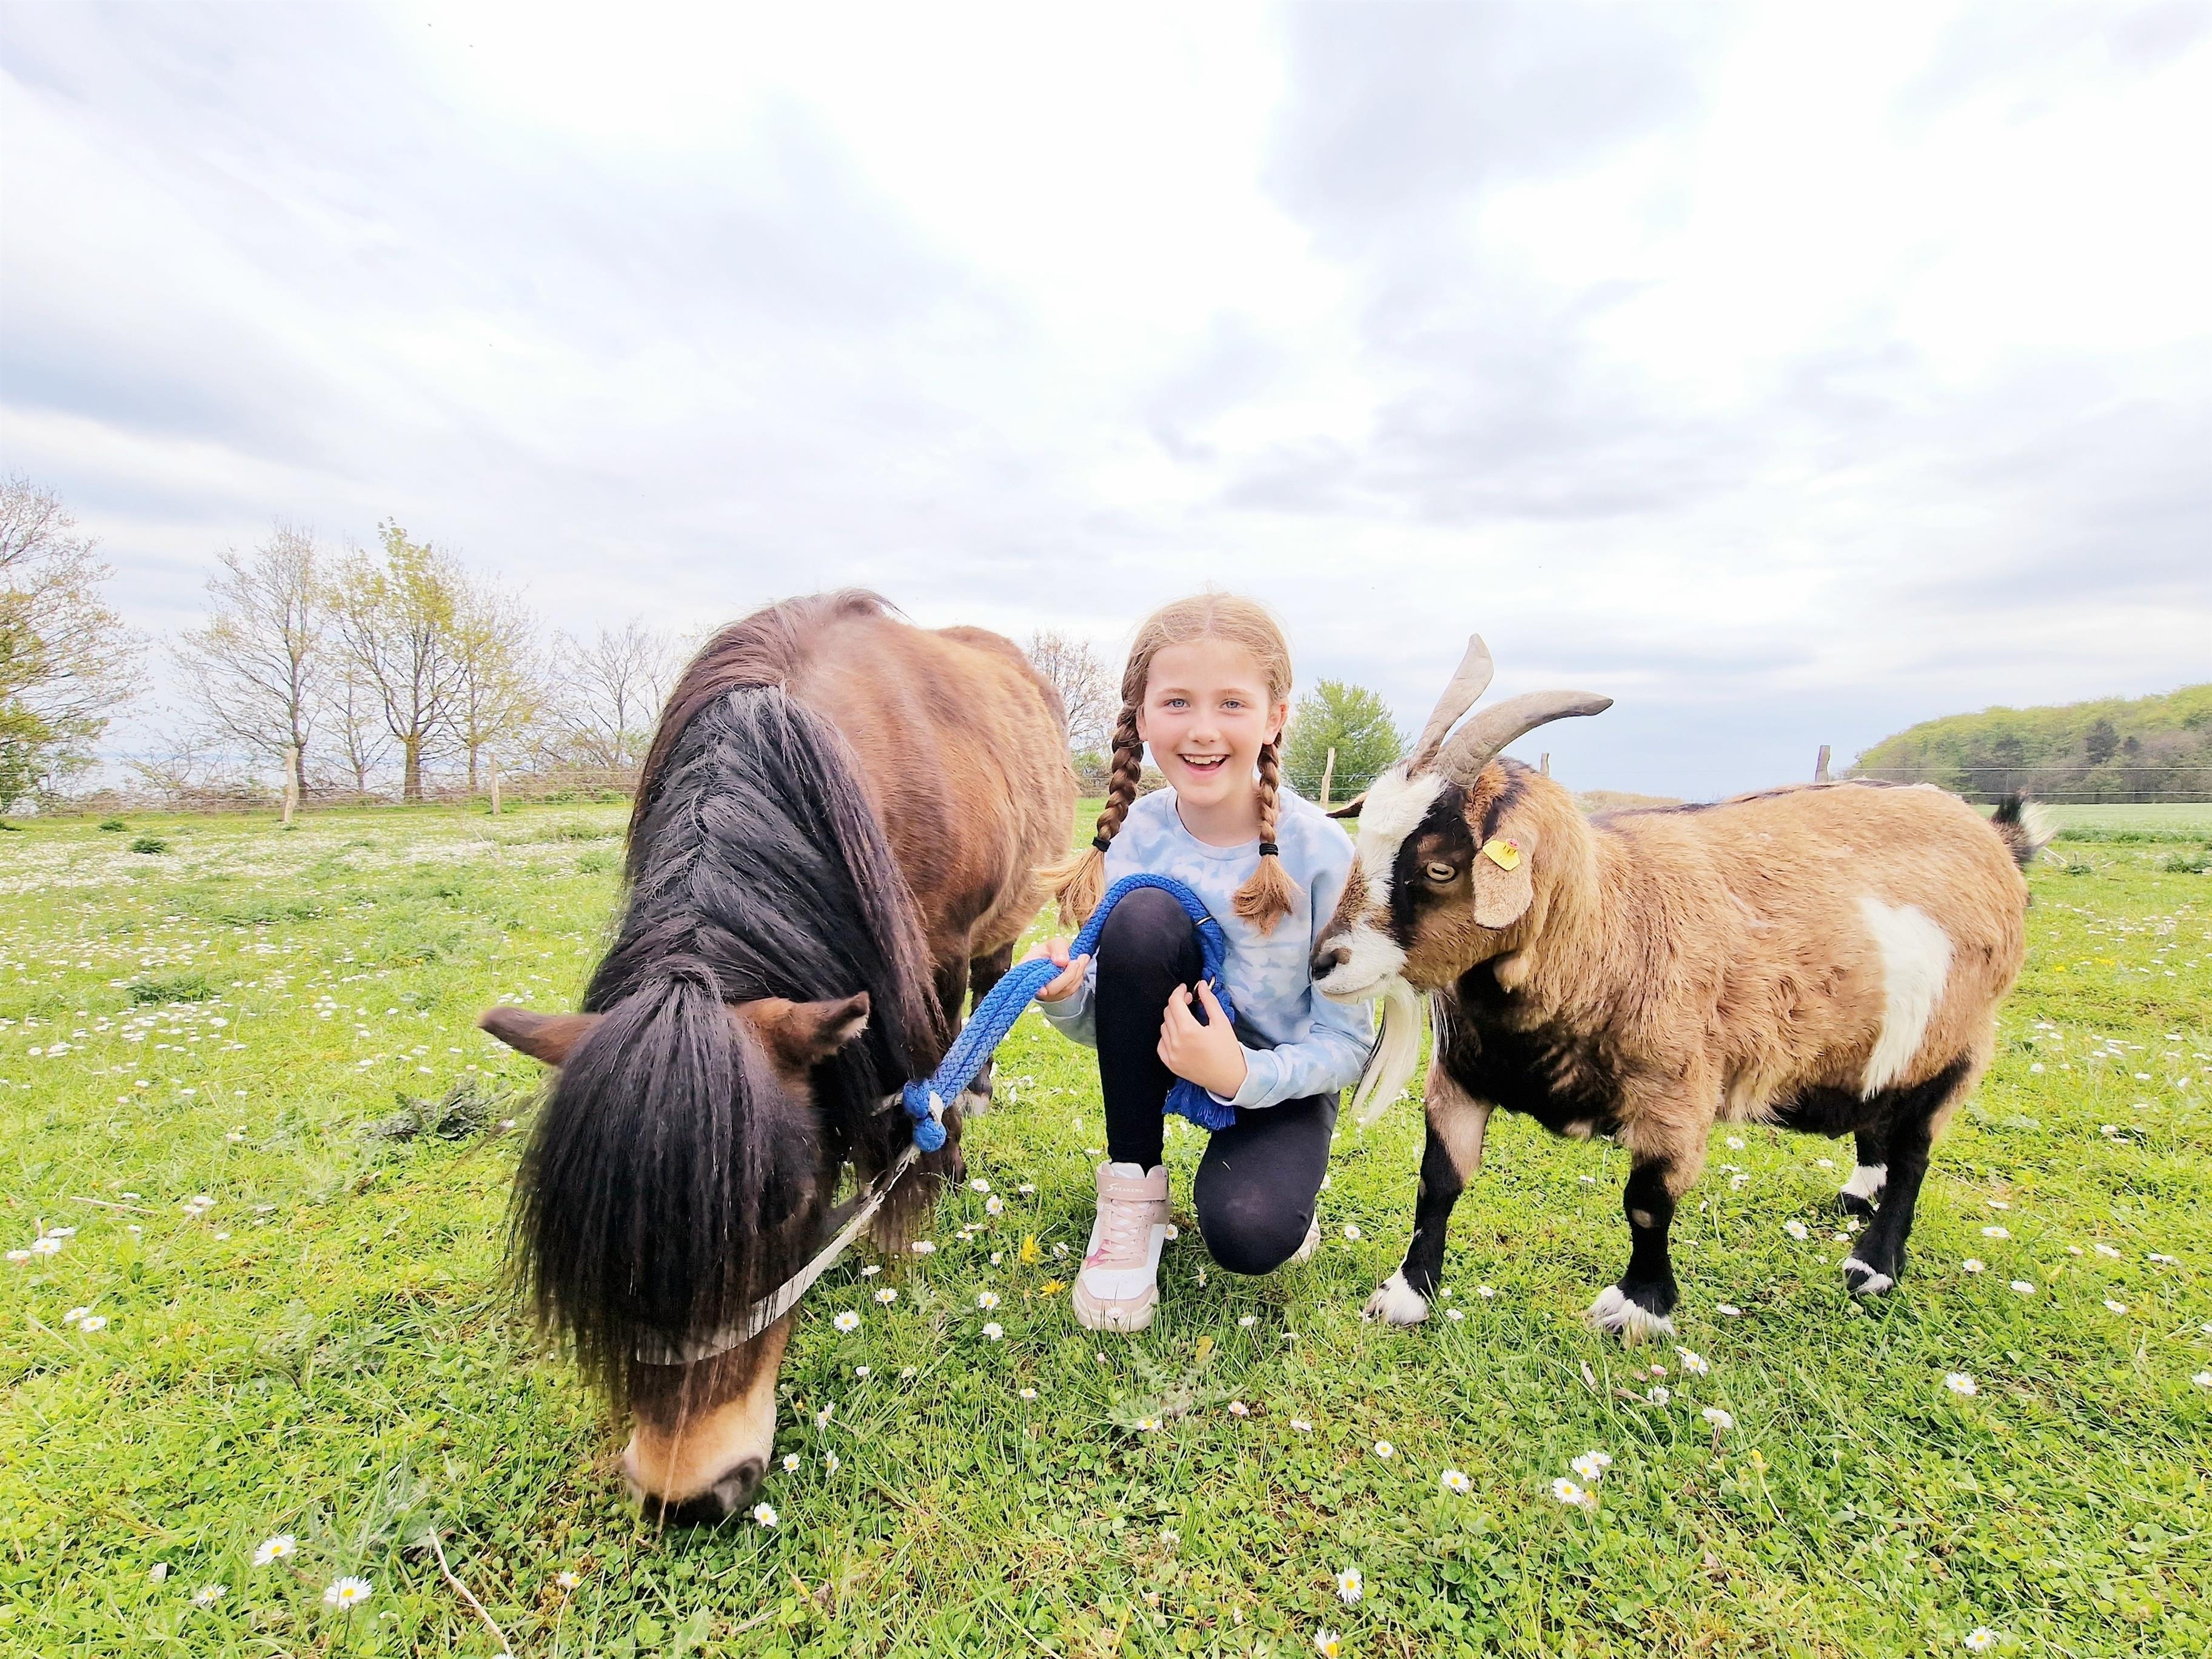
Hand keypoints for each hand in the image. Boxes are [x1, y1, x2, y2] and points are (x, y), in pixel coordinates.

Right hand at [1021, 936, 1090, 1002]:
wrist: (1059, 958)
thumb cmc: (1052, 951)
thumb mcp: (1054, 943)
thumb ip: (1057, 948)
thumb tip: (1062, 961)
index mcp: (1027, 970)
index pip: (1030, 983)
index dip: (1038, 989)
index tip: (1044, 991)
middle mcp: (1036, 985)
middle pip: (1052, 989)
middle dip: (1067, 975)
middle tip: (1076, 961)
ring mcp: (1048, 993)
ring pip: (1064, 990)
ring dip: (1077, 974)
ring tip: (1083, 958)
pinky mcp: (1060, 995)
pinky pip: (1072, 989)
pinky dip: (1079, 977)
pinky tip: (1081, 965)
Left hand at [1157, 981, 1248, 1098]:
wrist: (1229, 1079)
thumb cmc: (1228, 1052)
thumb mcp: (1222, 1022)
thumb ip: (1209, 1001)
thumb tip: (1201, 985)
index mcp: (1189, 1031)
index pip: (1174, 1003)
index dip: (1179, 991)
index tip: (1185, 989)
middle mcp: (1176, 1043)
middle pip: (1168, 1013)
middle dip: (1177, 1004)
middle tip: (1189, 1002)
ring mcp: (1171, 1055)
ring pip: (1163, 1027)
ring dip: (1172, 1018)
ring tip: (1186, 1019)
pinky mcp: (1170, 1064)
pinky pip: (1161, 1043)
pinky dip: (1167, 1035)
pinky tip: (1179, 1035)